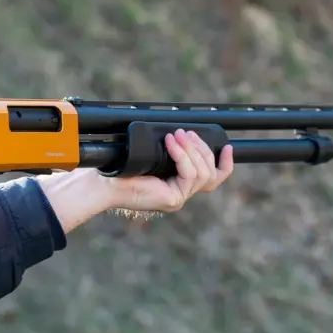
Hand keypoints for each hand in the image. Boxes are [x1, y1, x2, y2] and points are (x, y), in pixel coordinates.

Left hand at [104, 129, 233, 211]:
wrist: (104, 182)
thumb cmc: (122, 168)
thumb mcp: (153, 155)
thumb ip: (171, 150)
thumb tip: (183, 132)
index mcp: (178, 185)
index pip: (212, 179)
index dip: (224, 163)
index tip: (228, 147)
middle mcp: (181, 194)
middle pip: (210, 173)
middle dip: (202, 149)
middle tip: (186, 133)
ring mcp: (178, 198)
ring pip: (202, 173)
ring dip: (192, 150)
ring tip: (178, 135)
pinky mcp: (173, 199)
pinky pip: (189, 175)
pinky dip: (182, 156)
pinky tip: (171, 144)